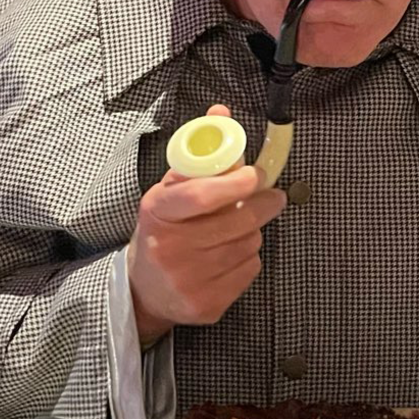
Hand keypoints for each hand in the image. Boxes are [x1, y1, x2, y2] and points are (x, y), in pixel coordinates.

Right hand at [129, 105, 287, 345]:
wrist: (144, 289)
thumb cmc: (163, 230)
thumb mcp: (169, 191)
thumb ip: (198, 154)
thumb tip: (221, 114)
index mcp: (158, 212)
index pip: (200, 195)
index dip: (235, 182)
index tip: (256, 174)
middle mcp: (169, 249)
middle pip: (235, 221)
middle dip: (262, 204)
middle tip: (273, 195)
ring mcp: (188, 281)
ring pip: (248, 244)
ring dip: (251, 231)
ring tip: (235, 229)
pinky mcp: (207, 305)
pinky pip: (249, 270)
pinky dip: (248, 258)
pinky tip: (228, 255)